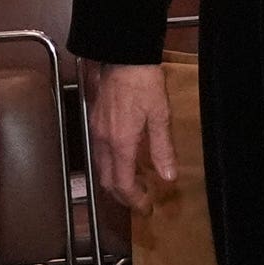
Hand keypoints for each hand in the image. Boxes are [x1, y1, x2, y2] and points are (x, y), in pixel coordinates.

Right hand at [86, 60, 175, 211]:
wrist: (123, 57)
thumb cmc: (144, 83)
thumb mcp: (160, 116)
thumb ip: (162, 148)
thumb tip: (168, 176)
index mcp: (120, 143)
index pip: (123, 184)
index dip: (134, 200)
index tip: (146, 207)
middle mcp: (103, 141)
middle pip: (107, 181)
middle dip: (123, 196)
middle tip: (141, 201)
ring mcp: (96, 131)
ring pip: (101, 168)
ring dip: (116, 182)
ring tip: (136, 184)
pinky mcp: (95, 122)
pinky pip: (99, 153)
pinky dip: (111, 166)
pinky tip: (125, 160)